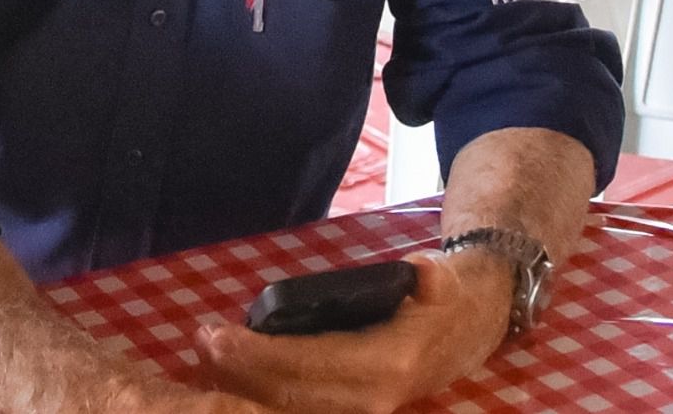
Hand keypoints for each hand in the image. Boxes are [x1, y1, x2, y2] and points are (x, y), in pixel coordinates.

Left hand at [193, 251, 512, 413]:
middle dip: (242, 373)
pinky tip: (235, 376)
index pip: (313, 364)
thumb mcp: (444, 279)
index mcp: (391, 364)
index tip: (220, 337)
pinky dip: (265, 394)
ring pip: (293, 408)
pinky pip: (302, 408)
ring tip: (208, 358)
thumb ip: (433, 278)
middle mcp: (374, 398)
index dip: (262, 355)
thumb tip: (425, 273)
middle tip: (201, 344)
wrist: (470, 327)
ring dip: (247, 387)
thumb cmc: (448, 295)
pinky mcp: (352, 409)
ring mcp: (363, 410)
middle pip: (292, 396)